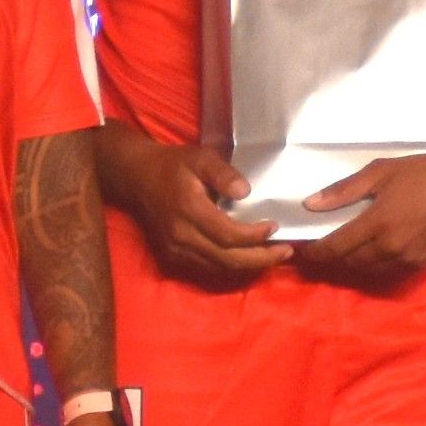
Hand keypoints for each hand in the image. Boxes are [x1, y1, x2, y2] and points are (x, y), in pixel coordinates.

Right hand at [101, 127, 277, 288]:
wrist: (138, 178)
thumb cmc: (174, 165)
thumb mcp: (200, 158)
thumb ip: (223, 173)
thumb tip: (245, 192)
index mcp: (190, 211)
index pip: (228, 235)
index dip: (254, 236)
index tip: (275, 226)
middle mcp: (182, 236)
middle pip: (227, 258)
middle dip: (261, 258)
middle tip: (287, 251)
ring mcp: (176, 250)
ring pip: (219, 267)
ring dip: (249, 265)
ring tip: (274, 256)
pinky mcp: (174, 256)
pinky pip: (208, 268)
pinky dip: (231, 266)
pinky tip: (249, 257)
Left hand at [297, 130, 425, 285]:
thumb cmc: (423, 171)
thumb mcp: (381, 171)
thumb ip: (344, 190)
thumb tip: (311, 204)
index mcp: (378, 223)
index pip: (336, 246)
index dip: (316, 251)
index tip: (304, 248)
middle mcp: (391, 247)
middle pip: (350, 262)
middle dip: (332, 257)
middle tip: (322, 247)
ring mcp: (408, 258)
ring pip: (368, 270)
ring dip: (352, 262)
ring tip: (344, 249)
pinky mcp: (421, 263)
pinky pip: (388, 271)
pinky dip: (374, 264)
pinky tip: (371, 251)